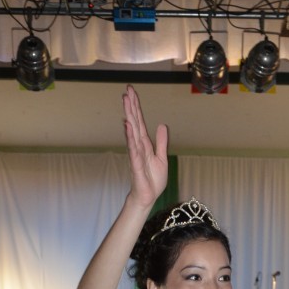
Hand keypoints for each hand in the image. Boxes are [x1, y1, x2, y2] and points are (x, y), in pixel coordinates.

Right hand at [123, 85, 168, 210]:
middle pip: (134, 123)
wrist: (148, 197)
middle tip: (127, 90)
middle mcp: (138, 146)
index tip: (132, 92)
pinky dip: (131, 138)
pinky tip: (128, 126)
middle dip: (131, 106)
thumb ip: (161, 142)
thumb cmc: (152, 180)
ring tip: (126, 102)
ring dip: (129, 117)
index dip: (136, 107)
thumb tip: (161, 125)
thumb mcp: (162, 158)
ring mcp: (136, 154)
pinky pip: (133, 149)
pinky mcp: (136, 165)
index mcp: (145, 144)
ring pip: (132, 132)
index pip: (140, 122)